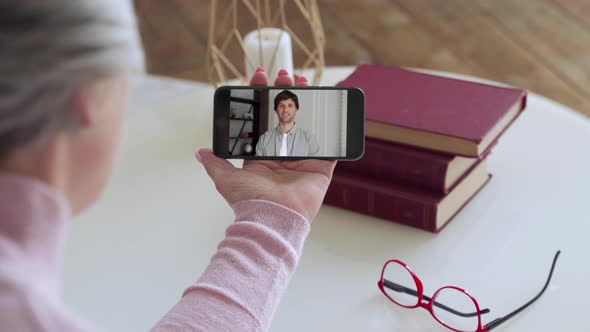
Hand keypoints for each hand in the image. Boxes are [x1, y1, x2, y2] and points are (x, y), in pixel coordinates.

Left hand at [197, 68, 335, 221]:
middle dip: (285, 94)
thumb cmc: (250, 200)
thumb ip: (216, 163)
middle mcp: (283, 155)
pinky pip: (329, 146)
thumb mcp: (226, 178)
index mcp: (263, 155)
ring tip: (303, 82)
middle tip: (285, 76)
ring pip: (307, 124)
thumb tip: (200, 153)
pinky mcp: (320, 167)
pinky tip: (330, 109)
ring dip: (307, 102)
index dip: (262, 98)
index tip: (260, 79)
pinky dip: (331, 130)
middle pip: (286, 117)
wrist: (273, 218)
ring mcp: (303, 160)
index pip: (263, 120)